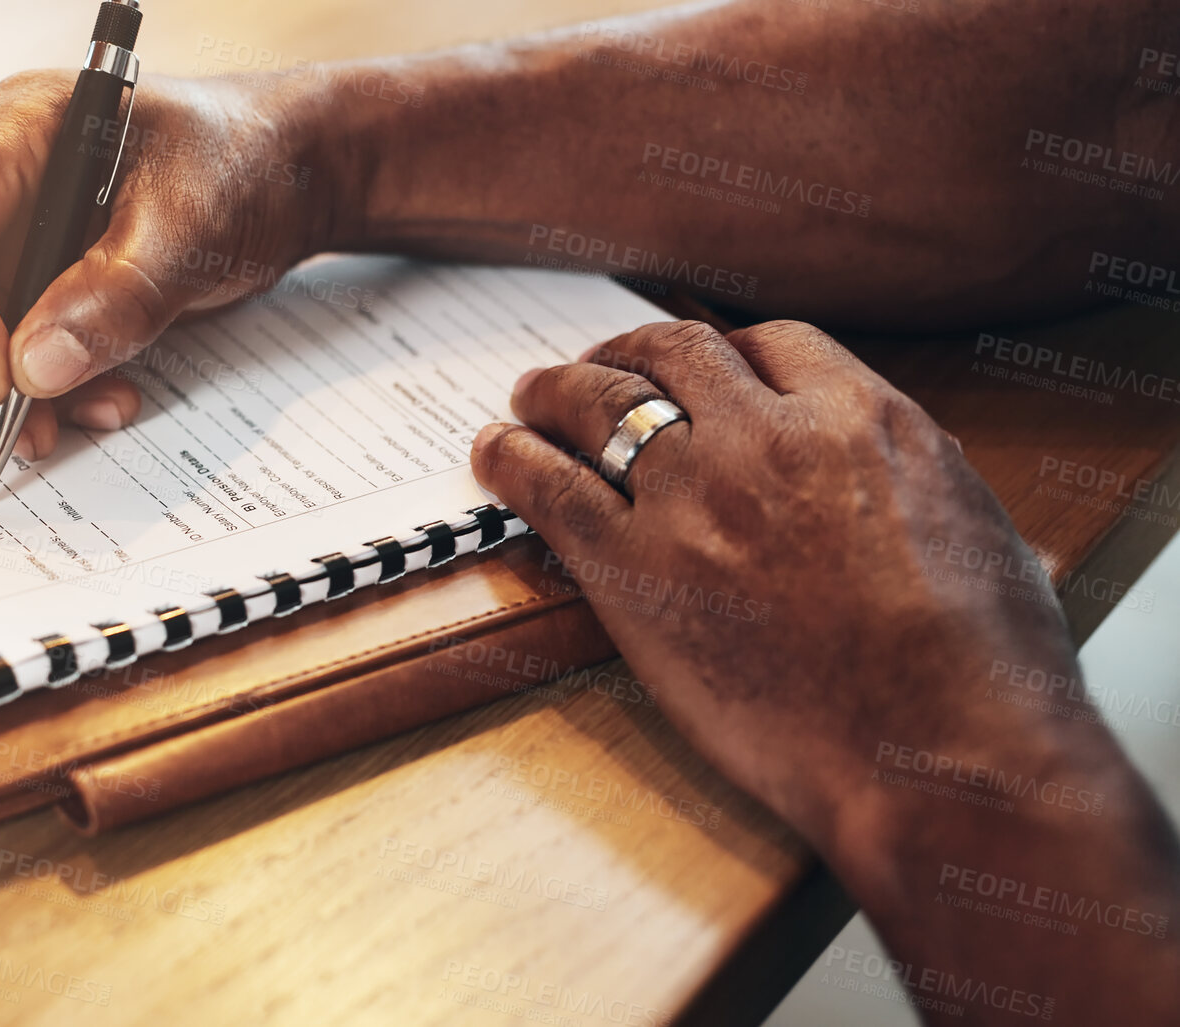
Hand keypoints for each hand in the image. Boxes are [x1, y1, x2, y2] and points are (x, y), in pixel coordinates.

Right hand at [0, 70, 338, 457]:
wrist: (286, 177)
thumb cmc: (244, 165)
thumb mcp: (196, 225)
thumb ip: (118, 294)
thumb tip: (33, 368)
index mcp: (20, 131)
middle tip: (14, 426)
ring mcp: (5, 238)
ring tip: (52, 435)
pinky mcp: (28, 290)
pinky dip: (19, 401)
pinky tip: (63, 423)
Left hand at [467, 320, 1094, 849]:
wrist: (938, 755)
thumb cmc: (985, 672)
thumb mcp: (983, 537)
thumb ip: (923, 491)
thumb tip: (920, 495)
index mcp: (863, 419)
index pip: (773, 346)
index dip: (726, 354)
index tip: (702, 369)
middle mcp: (769, 436)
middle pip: (675, 354)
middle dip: (630, 352)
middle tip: (599, 365)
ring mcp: (693, 496)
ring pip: (601, 401)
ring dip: (557, 390)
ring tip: (531, 395)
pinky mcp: (632, 569)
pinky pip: (548, 487)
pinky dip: (510, 460)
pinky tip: (492, 453)